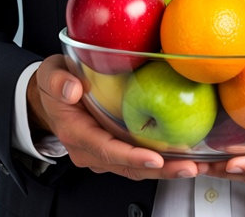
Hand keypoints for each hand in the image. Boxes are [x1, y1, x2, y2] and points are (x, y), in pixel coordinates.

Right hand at [26, 55, 208, 180]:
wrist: (52, 95)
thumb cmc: (55, 84)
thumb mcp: (50, 74)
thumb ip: (59, 81)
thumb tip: (73, 89)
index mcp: (76, 133)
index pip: (106, 150)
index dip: (131, 157)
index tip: (155, 159)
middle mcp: (91, 150)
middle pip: (127, 166)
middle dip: (160, 170)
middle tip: (189, 167)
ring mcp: (104, 152)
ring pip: (136, 167)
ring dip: (166, 169)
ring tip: (195, 166)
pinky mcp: (116, 148)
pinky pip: (138, 159)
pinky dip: (162, 161)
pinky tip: (185, 157)